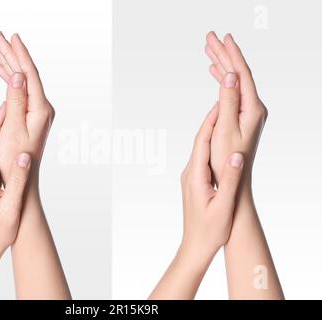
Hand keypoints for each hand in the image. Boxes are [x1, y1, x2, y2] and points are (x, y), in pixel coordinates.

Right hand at [0, 32, 53, 187]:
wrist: (23, 177)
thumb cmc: (16, 157)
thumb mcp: (13, 128)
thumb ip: (16, 100)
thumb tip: (17, 75)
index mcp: (40, 109)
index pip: (30, 75)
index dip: (21, 55)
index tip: (12, 37)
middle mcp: (42, 107)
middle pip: (26, 74)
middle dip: (12, 55)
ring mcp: (37, 111)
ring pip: (22, 81)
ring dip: (9, 65)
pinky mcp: (31, 115)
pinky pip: (20, 91)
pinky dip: (11, 80)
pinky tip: (3, 72)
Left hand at [180, 105, 243, 257]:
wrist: (195, 246)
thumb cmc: (209, 230)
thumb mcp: (223, 207)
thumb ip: (229, 181)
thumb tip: (235, 155)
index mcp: (195, 176)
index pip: (202, 142)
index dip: (211, 122)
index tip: (220, 103)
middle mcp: (189, 173)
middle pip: (200, 141)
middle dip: (210, 121)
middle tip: (222, 101)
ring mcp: (190, 177)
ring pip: (200, 148)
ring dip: (210, 131)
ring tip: (222, 115)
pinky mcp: (194, 182)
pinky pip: (201, 157)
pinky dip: (210, 145)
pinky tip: (219, 142)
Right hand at [205, 32, 266, 186]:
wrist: (234, 180)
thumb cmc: (228, 159)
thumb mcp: (226, 130)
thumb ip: (228, 101)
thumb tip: (229, 75)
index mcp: (252, 108)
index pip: (242, 74)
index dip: (232, 55)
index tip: (223, 38)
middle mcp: (253, 107)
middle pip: (238, 74)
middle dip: (224, 55)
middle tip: (210, 37)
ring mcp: (248, 111)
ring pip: (233, 81)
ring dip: (221, 65)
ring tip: (210, 51)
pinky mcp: (241, 116)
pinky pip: (231, 91)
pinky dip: (222, 80)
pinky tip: (216, 74)